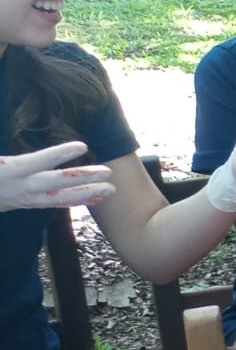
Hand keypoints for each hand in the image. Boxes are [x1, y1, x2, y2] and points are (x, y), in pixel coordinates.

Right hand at [0, 141, 114, 211]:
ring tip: (111, 190)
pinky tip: (96, 198)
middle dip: (84, 177)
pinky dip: (77, 201)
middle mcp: (22, 186)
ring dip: (88, 192)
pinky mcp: (29, 204)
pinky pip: (57, 204)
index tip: (82, 145)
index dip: (60, 153)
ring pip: (62, 197)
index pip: (39, 161)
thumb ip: (4, 153)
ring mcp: (27, 198)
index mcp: (11, 170)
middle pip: (57, 182)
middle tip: (108, 172)